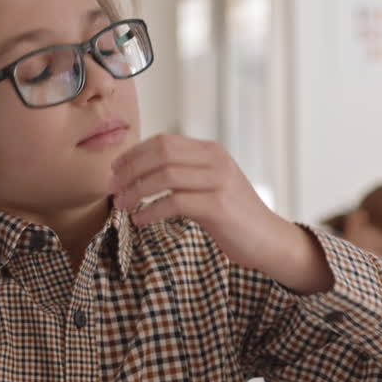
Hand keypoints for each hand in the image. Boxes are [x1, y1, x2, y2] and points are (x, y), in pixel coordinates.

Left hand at [111, 134, 332, 292]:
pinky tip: (139, 219)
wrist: (269, 240)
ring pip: (164, 176)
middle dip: (130, 170)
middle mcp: (216, 160)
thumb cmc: (235, 218)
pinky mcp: (218, 205)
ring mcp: (218, 181)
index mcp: (212, 151)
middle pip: (160, 153)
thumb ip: (186, 174)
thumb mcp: (211, 186)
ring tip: (120, 205)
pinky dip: (151, 211)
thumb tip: (142, 173)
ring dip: (135, 191)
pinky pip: (173, 202)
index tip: (114, 171)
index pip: (163, 141)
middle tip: (112, 188)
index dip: (133, 154)